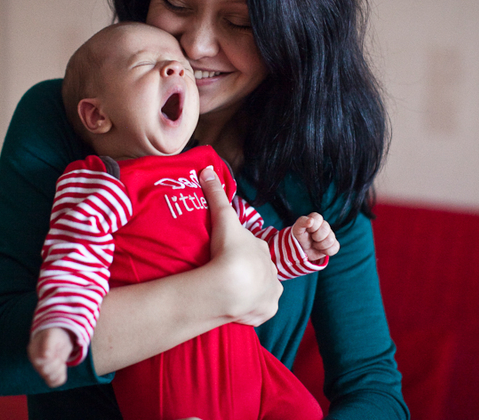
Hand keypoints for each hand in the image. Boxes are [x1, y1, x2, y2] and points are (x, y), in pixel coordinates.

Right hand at [28, 327, 72, 387]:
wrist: (58, 338)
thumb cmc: (54, 336)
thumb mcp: (52, 336)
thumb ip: (48, 344)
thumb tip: (45, 356)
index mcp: (33, 352)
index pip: (40, 362)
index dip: (51, 357)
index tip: (55, 350)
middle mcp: (36, 363)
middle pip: (45, 372)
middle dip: (56, 363)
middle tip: (58, 355)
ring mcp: (41, 371)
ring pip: (50, 379)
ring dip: (59, 370)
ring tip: (61, 361)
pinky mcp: (48, 376)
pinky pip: (54, 383)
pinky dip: (61, 377)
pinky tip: (62, 367)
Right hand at [199, 167, 282, 325]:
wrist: (233, 284)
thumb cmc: (229, 250)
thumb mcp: (222, 218)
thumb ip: (215, 194)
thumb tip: (206, 168)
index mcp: (262, 250)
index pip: (251, 249)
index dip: (239, 251)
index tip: (226, 255)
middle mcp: (271, 270)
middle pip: (258, 269)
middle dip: (246, 271)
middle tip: (226, 275)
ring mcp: (270, 291)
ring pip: (262, 289)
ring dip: (251, 291)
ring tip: (232, 294)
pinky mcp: (267, 310)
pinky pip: (260, 309)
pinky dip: (252, 308)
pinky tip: (239, 308)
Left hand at [292, 213, 338, 261]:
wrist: (302, 250)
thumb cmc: (300, 237)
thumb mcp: (297, 229)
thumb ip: (302, 222)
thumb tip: (311, 220)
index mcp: (316, 219)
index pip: (318, 218)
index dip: (312, 226)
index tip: (308, 230)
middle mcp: (325, 225)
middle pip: (325, 229)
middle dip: (316, 237)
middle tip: (311, 239)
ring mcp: (330, 235)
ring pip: (330, 240)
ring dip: (320, 245)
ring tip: (314, 245)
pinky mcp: (334, 244)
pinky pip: (335, 248)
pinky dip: (325, 251)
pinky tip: (320, 249)